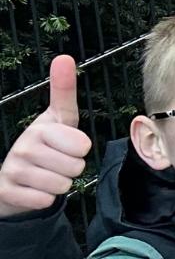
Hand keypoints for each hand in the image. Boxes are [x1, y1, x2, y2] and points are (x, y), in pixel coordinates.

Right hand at [0, 56, 92, 217]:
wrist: (12, 178)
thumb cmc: (44, 145)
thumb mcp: (58, 117)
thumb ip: (64, 90)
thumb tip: (64, 58)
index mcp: (41, 127)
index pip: (82, 145)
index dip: (80, 149)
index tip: (66, 143)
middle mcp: (24, 145)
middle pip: (75, 167)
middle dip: (71, 169)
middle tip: (56, 163)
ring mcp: (14, 168)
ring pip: (61, 185)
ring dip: (59, 185)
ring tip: (45, 175)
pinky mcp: (7, 190)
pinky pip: (44, 200)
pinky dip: (44, 199)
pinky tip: (34, 189)